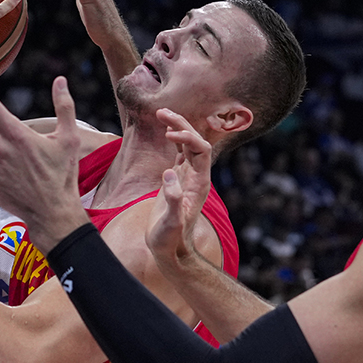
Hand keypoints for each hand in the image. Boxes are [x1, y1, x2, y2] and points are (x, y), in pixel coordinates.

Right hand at [145, 109, 212, 264]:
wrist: (171, 250)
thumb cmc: (170, 239)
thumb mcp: (171, 223)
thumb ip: (173, 200)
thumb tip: (169, 175)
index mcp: (199, 184)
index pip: (201, 150)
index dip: (188, 137)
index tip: (167, 134)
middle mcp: (197, 177)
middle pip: (196, 142)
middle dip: (182, 125)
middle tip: (162, 112)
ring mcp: (188, 177)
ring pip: (188, 145)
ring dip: (177, 128)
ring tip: (161, 113)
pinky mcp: (178, 179)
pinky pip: (180, 153)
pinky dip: (173, 140)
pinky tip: (164, 131)